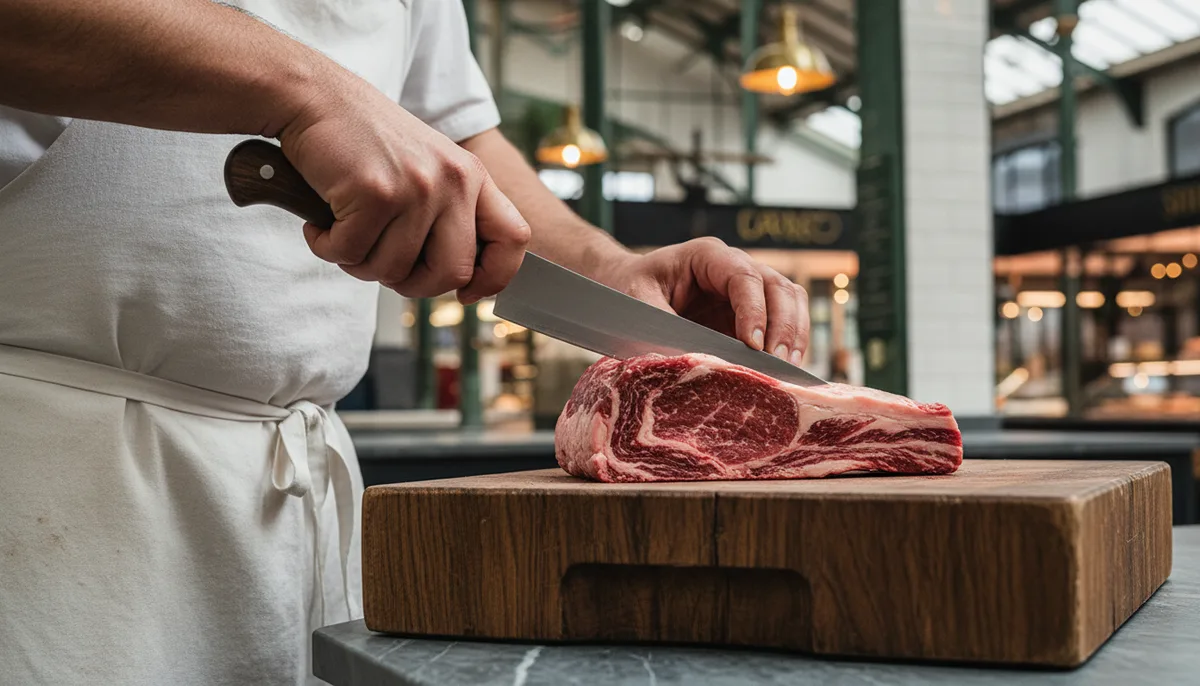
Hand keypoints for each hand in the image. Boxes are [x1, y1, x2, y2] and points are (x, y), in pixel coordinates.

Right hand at [278, 66, 529, 303]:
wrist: (315, 97)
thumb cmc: (365, 140)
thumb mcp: (427, 167)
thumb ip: (449, 213)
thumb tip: (462, 280)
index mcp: (472, 177)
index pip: (513, 238)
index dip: (494, 277)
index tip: (466, 292)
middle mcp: (453, 181)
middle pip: (452, 274)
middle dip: (412, 285)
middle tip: (382, 265)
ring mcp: (416, 187)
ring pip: (394, 270)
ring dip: (360, 264)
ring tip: (345, 232)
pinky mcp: (374, 193)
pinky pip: (350, 254)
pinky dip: (327, 247)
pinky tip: (321, 223)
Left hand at [600, 238, 809, 363]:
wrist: (627, 290)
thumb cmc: (631, 290)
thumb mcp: (639, 303)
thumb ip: (664, 328)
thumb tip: (692, 361)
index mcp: (707, 256)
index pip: (743, 276)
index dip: (754, 310)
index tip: (753, 345)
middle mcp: (735, 267)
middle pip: (777, 287)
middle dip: (783, 326)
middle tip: (777, 363)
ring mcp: (749, 291)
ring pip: (790, 301)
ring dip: (794, 334)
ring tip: (788, 368)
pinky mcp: (752, 315)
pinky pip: (783, 323)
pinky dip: (789, 344)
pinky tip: (784, 370)